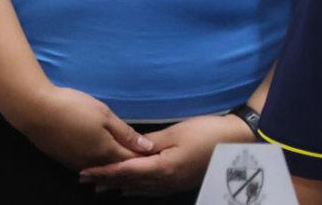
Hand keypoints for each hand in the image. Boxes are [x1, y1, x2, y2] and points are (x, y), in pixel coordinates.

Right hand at [10, 84, 153, 169]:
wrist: (35, 110)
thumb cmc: (73, 108)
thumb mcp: (105, 115)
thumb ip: (125, 133)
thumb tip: (146, 147)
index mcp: (105, 151)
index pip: (132, 160)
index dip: (145, 159)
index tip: (159, 158)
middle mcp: (91, 162)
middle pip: (116, 168)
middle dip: (132, 167)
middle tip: (147, 165)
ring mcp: (76, 163)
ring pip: (101, 169)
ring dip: (114, 168)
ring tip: (128, 165)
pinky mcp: (64, 159)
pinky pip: (87, 166)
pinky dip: (99, 166)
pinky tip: (103, 162)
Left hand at [79, 113, 252, 195]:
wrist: (236, 141)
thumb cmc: (206, 132)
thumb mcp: (176, 132)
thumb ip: (151, 142)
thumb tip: (130, 148)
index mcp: (162, 168)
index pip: (126, 171)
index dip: (104, 172)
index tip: (85, 172)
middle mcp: (165, 181)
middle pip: (130, 183)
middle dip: (108, 181)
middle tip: (86, 180)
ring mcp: (174, 184)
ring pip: (141, 189)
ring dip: (120, 186)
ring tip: (103, 186)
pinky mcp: (181, 182)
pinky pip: (153, 189)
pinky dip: (138, 188)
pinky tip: (132, 188)